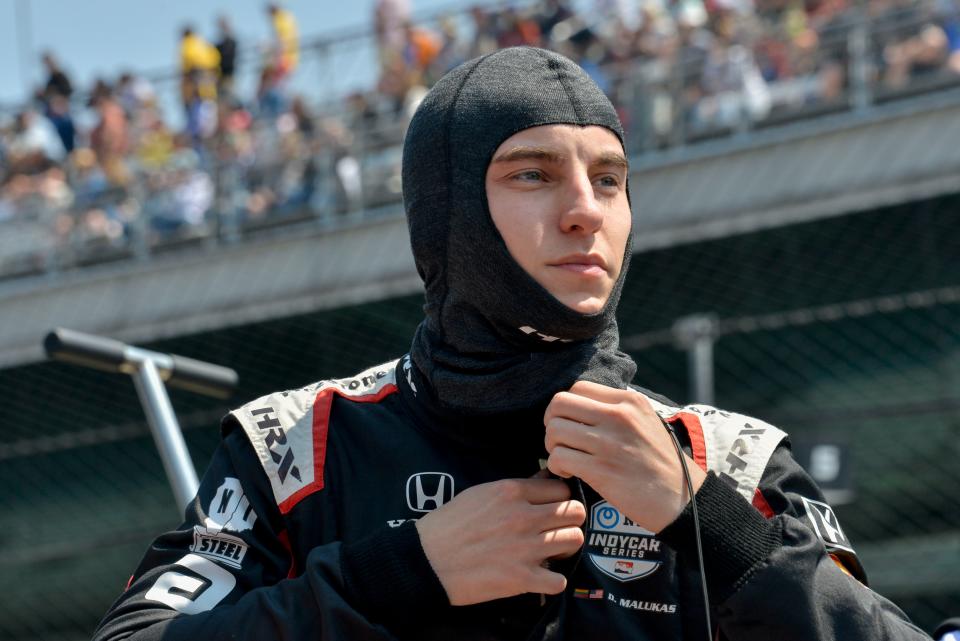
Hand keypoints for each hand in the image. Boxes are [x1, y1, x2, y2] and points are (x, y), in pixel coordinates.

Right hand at [415, 477, 584, 605]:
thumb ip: (515, 489)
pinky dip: (552, 581)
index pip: (561, 489)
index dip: (559, 500)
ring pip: (575, 540)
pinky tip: (540, 578)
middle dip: (570, 521)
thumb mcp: (480, 493)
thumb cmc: (449, 525)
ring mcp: (524, 548)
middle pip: (576, 512)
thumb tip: (543, 480)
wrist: (425, 559)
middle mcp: (523, 516)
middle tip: (556, 530)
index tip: (552, 509)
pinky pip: (559, 580)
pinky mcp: (521, 578)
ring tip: (550, 552)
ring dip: (565, 548)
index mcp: (511, 492)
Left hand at [543, 381, 706, 532]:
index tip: (570, 423)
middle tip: (560, 440)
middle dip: (551, 422)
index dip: (566, 407)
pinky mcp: (601, 470)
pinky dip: (556, 466)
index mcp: (628, 401)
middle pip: (559, 404)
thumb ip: (619, 409)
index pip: (577, 388)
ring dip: (552, 446)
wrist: (683, 500)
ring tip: (565, 458)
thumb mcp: (647, 422)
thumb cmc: (662, 463)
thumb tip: (585, 405)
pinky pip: (558, 458)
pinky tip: (569, 473)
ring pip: (555, 430)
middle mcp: (618, 416)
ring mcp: (609, 443)